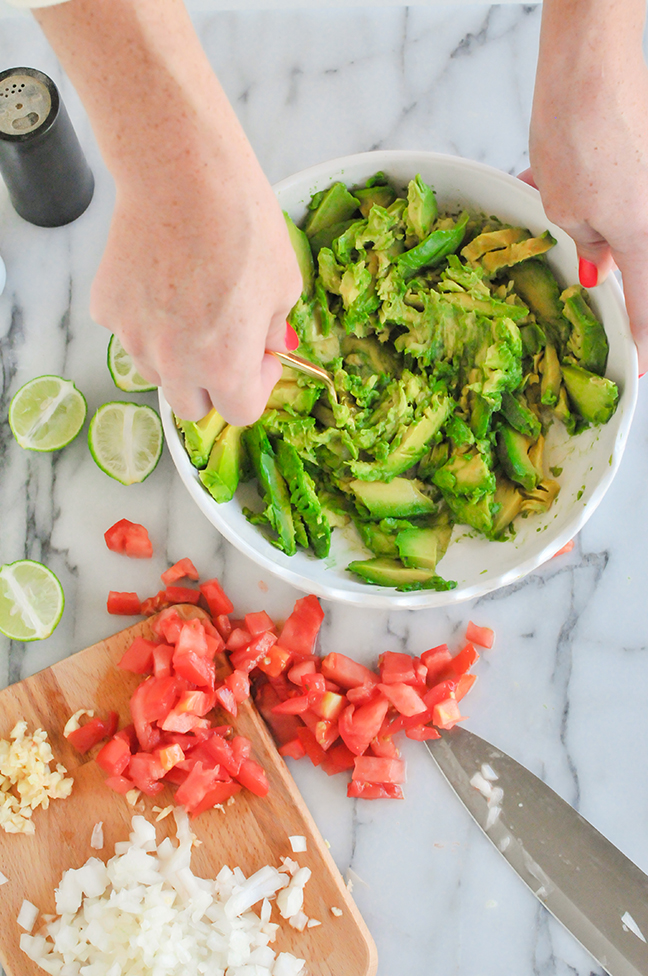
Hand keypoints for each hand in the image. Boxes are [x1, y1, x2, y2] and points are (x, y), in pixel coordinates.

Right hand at [91, 145, 301, 423]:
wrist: (183, 172)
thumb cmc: (241, 222)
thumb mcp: (284, 284)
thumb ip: (273, 331)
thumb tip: (268, 347)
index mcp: (226, 367)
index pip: (240, 413)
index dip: (257, 388)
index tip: (262, 358)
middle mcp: (176, 363)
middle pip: (192, 406)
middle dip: (214, 384)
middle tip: (227, 344)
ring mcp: (136, 338)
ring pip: (158, 372)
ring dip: (178, 356)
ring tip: (193, 306)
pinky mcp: (108, 310)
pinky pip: (131, 334)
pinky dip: (147, 321)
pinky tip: (163, 282)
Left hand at [526, 8, 647, 372]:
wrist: (592, 61)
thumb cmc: (579, 131)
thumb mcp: (564, 206)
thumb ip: (586, 242)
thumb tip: (601, 267)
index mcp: (643, 236)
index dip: (641, 341)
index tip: (638, 367)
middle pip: (635, 260)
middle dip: (601, 271)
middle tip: (579, 283)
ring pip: (618, 221)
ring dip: (583, 222)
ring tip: (548, 209)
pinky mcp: (642, 157)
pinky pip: (615, 191)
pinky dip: (583, 193)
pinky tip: (547, 177)